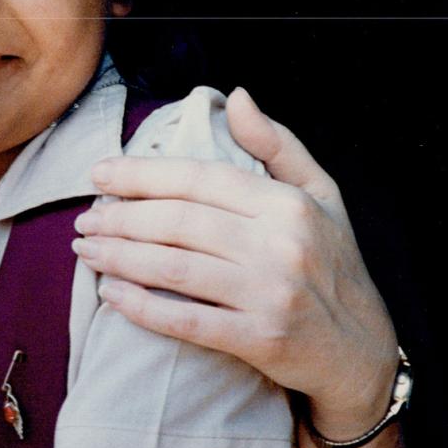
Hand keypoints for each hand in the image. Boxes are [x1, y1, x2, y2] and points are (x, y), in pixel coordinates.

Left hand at [74, 88, 398, 435]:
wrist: (362, 352)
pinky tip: (111, 293)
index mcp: (287, 204)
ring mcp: (269, 295)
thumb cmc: (333, 263)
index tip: (99, 174)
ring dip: (120, 257)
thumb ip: (276, 143)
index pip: (200, 178)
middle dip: (121, 217)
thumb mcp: (320, 193)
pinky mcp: (260, 340)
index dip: (143, 174)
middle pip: (180, 222)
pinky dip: (143, 307)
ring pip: (176, 269)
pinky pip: (187, 322)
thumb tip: (235, 96)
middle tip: (84, 217)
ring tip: (85, 249)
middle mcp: (280, 246)